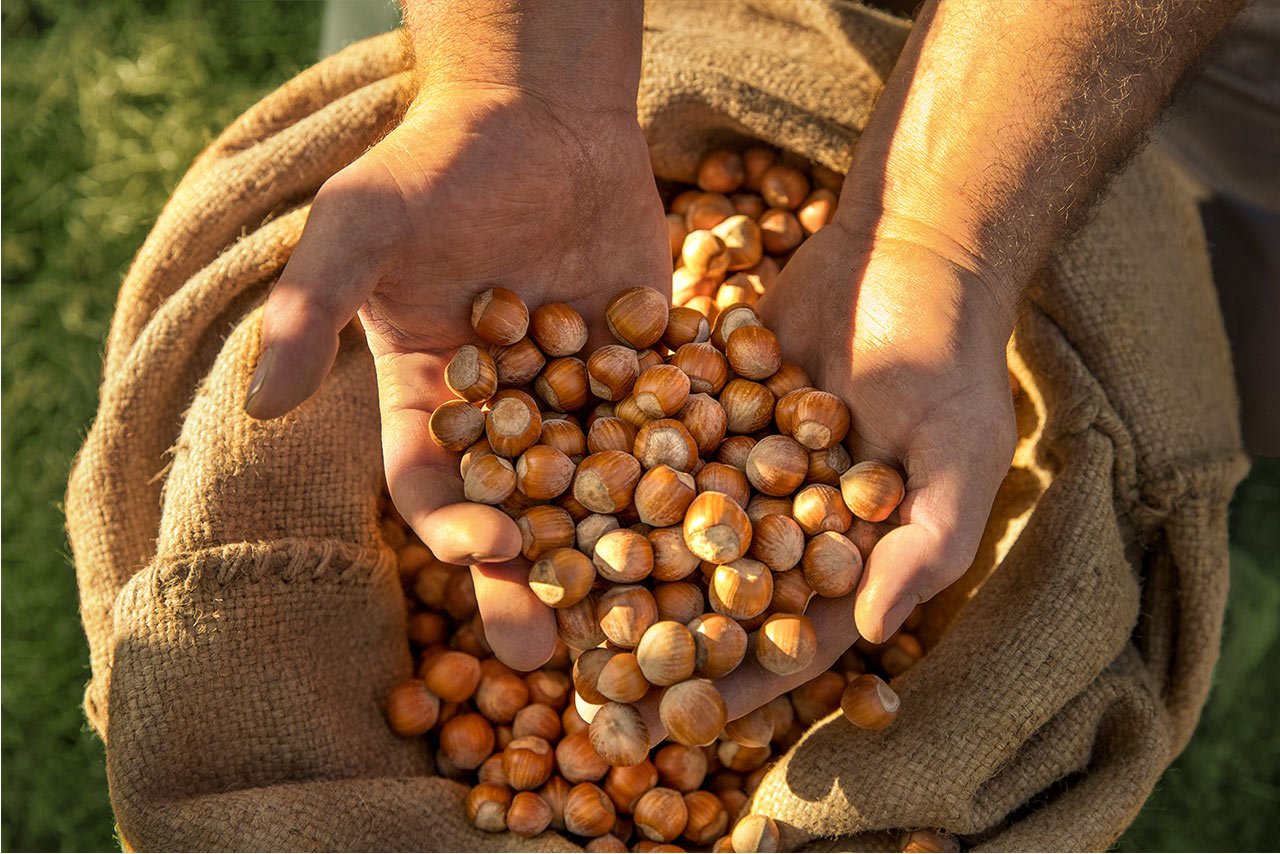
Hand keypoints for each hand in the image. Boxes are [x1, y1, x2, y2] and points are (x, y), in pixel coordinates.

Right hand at [245, 82, 669, 668]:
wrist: (538, 109)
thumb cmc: (436, 160)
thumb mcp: (360, 223)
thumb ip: (310, 306)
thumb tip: (257, 402)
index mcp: (430, 397)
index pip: (432, 484)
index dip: (454, 526)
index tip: (489, 555)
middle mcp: (507, 412)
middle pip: (518, 511)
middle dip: (533, 577)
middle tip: (557, 653)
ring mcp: (582, 393)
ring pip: (599, 487)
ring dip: (620, 551)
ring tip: (650, 614)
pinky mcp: (649, 365)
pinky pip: (670, 425)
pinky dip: (693, 469)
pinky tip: (725, 517)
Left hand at [578, 221, 1017, 738]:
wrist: (910, 250)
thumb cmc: (954, 361)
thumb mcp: (960, 456)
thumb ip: (924, 545)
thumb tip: (873, 633)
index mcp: (846, 553)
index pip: (787, 637)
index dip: (734, 683)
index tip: (674, 725)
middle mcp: (784, 519)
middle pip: (714, 598)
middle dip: (656, 645)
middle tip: (586, 692)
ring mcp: (740, 461)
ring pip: (669, 529)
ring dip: (616, 572)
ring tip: (553, 611)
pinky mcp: (705, 402)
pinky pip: (652, 445)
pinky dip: (608, 473)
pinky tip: (547, 501)